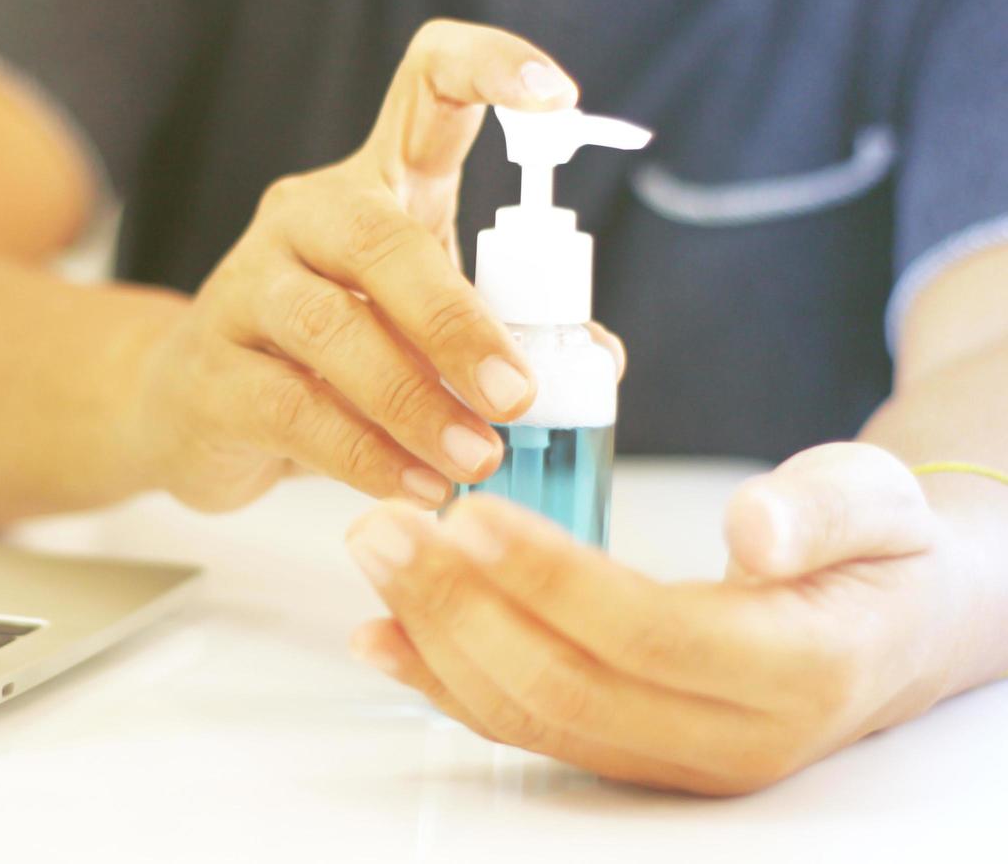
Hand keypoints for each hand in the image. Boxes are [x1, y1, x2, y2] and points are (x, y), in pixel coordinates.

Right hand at [126, 20, 595, 511]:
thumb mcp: (420, 332)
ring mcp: (245, 287)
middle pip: (376, 236)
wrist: (189, 410)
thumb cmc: (327, 360)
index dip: (489, 69)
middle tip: (515, 395)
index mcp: (375, 184)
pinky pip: (293, 408)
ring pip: (330, 328)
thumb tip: (592, 362)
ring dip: (414, 401)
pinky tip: (413, 484)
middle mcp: (304, 216)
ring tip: (474, 458)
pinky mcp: (211, 370)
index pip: (425, 84)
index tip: (557, 99)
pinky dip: (364, 454)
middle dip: (456, 320)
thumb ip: (503, 335)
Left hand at [344, 442, 968, 794]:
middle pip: (567, 685)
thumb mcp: (879, 505)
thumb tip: (754, 527)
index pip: (650, 633)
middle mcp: (727, 739)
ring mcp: (671, 758)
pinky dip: (443, 680)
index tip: (471, 513)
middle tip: (385, 525)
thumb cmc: (879, 554)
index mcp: (797, 670)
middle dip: (459, 604)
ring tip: (374, 553)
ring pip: (531, 714)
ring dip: (435, 636)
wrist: (888, 629)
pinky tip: (383, 634)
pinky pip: (523, 725)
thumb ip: (822, 511)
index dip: (551, 577)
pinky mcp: (627, 751)